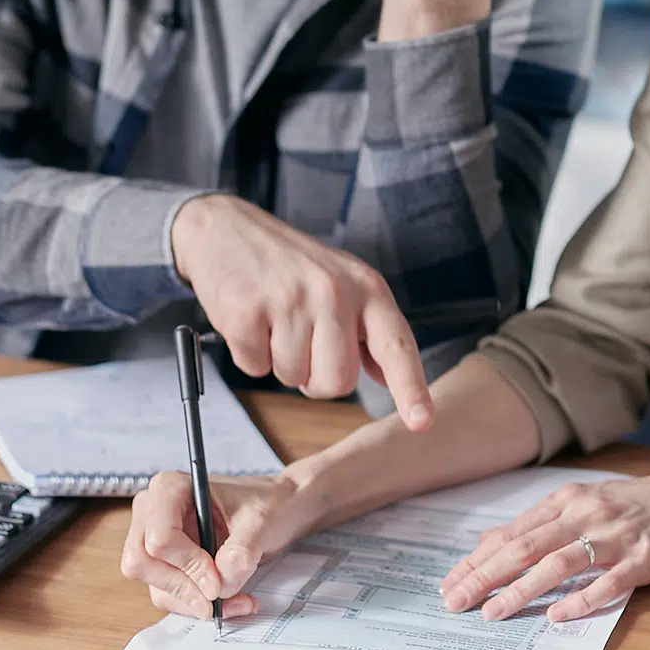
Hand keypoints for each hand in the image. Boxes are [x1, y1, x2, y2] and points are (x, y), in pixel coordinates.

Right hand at [121, 470, 321, 618]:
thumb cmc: (267, 504)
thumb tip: (220, 584)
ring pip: (156, 585)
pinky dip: (198, 604)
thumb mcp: (261, 522)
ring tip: (238, 600)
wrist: (277, 510)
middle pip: (142, 564)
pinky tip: (230, 600)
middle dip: (185, 588)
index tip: (218, 580)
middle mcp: (152, 512)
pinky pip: (169, 595)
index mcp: (170, 488)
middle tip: (220, 597)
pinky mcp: (165, 564)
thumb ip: (241, 551)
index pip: (159, 537)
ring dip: (196, 602)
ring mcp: (154, 539)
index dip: (188, 565)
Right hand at [170, 194, 432, 428]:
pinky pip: (254, 368)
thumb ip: (368, 330)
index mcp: (367, 288)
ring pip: (293, 378)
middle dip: (316, 378)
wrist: (227, 228)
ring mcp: (290, 300)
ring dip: (280, 362)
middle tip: (302, 342)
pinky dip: (249, 354)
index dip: (411, 388)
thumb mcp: (344, 283)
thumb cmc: (292, 265)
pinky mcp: (247, 311)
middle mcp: (335, 292)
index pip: (396, 345)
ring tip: (274, 320)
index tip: (422, 422)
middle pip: (337, 382)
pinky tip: (251, 319)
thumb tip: (388, 377)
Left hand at [439, 474, 649, 622]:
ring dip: (521, 590)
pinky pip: (607, 582)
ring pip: (557, 563)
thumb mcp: (583, 502)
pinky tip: (557, 615)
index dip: (477, 560)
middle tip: (456, 601)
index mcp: (567, 501)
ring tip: (494, 612)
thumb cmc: (637, 505)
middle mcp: (585, 513)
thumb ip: (538, 523)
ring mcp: (613, 536)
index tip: (450, 582)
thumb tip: (489, 541)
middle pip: (525, 548)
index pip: (512, 534)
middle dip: (485, 576)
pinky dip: (580, 599)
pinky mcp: (641, 558)